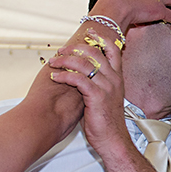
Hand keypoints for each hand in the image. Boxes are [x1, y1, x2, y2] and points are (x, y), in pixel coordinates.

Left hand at [47, 29, 128, 156]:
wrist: (112, 140)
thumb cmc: (106, 121)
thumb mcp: (106, 97)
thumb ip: (98, 83)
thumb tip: (84, 74)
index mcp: (117, 77)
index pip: (113, 50)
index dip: (101, 38)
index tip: (89, 32)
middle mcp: (113, 79)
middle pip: (94, 52)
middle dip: (75, 48)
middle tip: (61, 50)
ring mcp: (106, 87)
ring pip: (84, 63)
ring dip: (65, 60)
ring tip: (53, 62)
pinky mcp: (96, 97)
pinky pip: (78, 79)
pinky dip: (64, 76)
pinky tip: (55, 78)